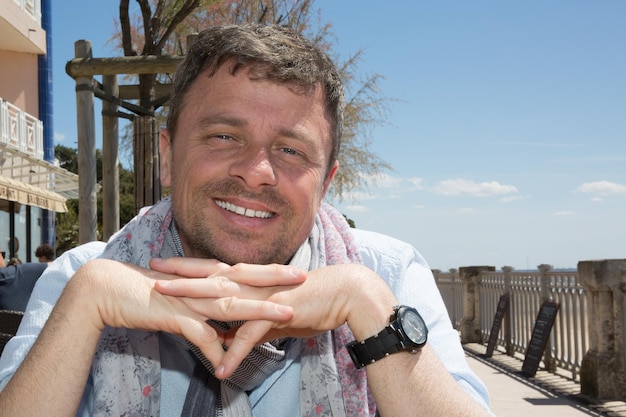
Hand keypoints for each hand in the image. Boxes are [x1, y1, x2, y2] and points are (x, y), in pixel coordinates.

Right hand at [70, 258, 302, 374]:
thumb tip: (220, 336)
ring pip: (231, 304)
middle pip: (245, 280)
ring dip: (260, 310)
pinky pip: (199, 334)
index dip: (270, 270)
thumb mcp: (180, 304)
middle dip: (276, 279)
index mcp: (205, 278)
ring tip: (286, 313)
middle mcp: (202, 285)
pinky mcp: (174, 315)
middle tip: (304, 277)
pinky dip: (215, 347)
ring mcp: (190, 299)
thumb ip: (203, 318)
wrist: (107, 290)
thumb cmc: (144, 294)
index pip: (244, 271)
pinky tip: (230, 359)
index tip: (295, 270)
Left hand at [151, 258, 397, 377]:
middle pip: (208, 279)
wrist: (341, 293)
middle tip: (152, 277)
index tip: (162, 265)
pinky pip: (249, 337)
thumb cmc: (309, 297)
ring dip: (195, 306)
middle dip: (179, 278)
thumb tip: (232, 337)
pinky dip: (234, 354)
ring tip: (170, 312)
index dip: (186, 267)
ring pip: (222, 302)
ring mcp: (261, 297)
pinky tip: (220, 370)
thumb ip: (249, 323)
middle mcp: (251, 283)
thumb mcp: (273, 309)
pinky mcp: (275, 313)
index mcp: (250, 278)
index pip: (211, 269)